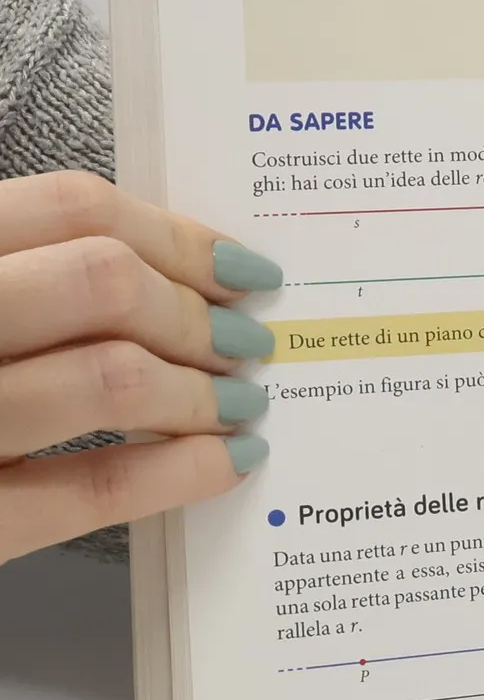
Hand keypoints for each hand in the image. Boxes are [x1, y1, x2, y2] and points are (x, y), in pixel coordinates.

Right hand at [0, 171, 277, 562]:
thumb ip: (15, 274)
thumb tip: (146, 271)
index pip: (67, 207)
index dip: (176, 235)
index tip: (237, 267)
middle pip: (102, 282)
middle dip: (196, 313)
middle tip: (245, 342)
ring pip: (109, 379)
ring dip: (201, 390)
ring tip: (237, 401)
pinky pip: (79, 492)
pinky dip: (174, 473)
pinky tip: (221, 464)